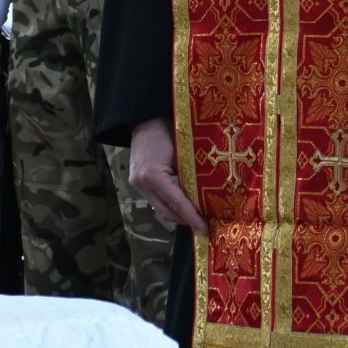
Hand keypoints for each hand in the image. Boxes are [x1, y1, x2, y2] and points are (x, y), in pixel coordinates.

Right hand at [129, 117, 208, 235]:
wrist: (146, 119)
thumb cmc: (168, 129)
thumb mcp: (183, 151)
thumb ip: (192, 173)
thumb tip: (209, 194)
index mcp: (153, 175)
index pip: (176, 202)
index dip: (192, 217)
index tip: (205, 229)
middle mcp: (142, 183)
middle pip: (166, 211)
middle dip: (186, 221)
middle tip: (205, 227)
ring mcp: (137, 184)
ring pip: (160, 209)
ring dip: (179, 216)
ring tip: (197, 219)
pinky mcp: (138, 183)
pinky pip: (157, 201)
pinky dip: (171, 206)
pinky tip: (185, 208)